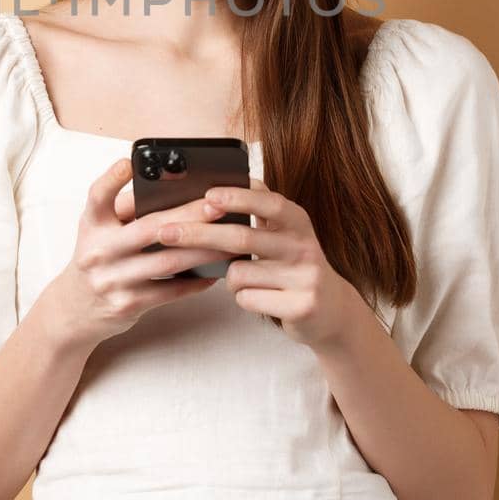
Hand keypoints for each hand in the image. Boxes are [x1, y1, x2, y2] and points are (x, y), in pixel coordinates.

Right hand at [48, 158, 232, 347]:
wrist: (75, 307)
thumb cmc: (98, 257)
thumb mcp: (99, 229)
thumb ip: (125, 209)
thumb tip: (174, 189)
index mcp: (93, 224)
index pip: (97, 197)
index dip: (111, 179)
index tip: (129, 162)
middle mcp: (99, 251)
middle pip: (149, 229)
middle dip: (188, 215)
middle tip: (217, 206)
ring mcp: (112, 280)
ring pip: (166, 262)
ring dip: (202, 251)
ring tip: (229, 240)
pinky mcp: (128, 304)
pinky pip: (169, 292)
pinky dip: (195, 282)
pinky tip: (215, 272)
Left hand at [155, 176, 359, 349]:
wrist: (332, 310)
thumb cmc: (293, 265)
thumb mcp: (285, 232)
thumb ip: (260, 210)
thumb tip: (218, 189)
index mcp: (298, 221)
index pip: (268, 201)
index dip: (237, 197)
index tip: (207, 195)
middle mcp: (304, 246)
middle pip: (242, 237)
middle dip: (199, 234)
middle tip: (166, 232)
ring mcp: (305, 277)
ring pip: (238, 274)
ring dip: (229, 278)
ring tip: (247, 279)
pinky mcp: (301, 306)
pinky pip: (247, 299)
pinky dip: (243, 298)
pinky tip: (261, 298)